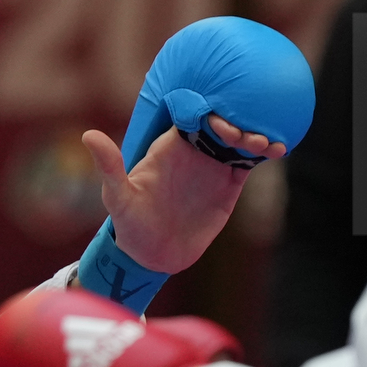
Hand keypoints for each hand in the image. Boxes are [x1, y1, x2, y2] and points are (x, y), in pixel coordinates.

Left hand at [89, 115, 287, 274]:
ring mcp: (213, 166)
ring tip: (265, 142)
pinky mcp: (229, 185)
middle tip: (244, 134)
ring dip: (254, 134)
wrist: (152, 255)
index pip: (190, 117)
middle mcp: (194, 150)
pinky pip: (249, 162)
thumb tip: (88, 135)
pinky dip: (264, 153)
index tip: (218, 119)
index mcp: (169, 146)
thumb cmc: (129, 223)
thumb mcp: (117, 196)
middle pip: (220, 123)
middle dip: (235, 120)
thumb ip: (109, 166)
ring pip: (239, 140)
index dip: (206, 111)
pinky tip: (279, 148)